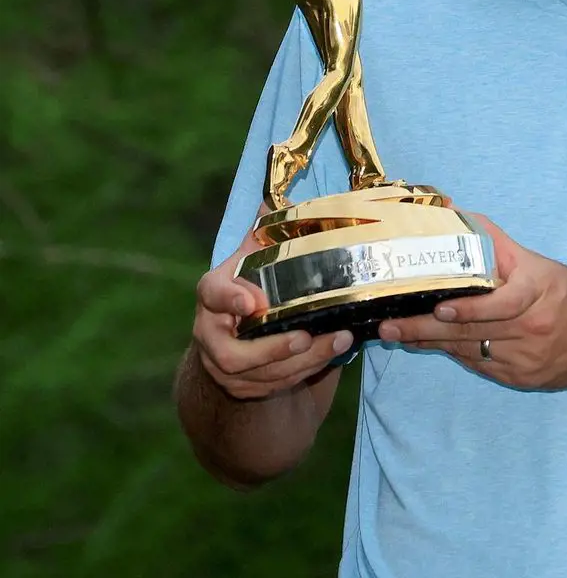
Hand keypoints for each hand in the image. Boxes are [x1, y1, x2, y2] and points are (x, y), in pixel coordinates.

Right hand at [192, 227, 352, 399]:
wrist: (234, 330)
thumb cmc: (250, 282)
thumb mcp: (255, 254)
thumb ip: (265, 231)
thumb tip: (275, 197)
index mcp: (213, 293)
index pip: (213, 294)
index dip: (229, 300)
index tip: (252, 303)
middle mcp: (210, 333)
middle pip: (234, 354)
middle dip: (273, 349)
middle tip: (307, 337)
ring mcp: (223, 365)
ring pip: (259, 375)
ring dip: (302, 362)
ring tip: (338, 341)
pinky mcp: (243, 385)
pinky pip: (273, 386)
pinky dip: (305, 372)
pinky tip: (333, 354)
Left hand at [378, 214, 566, 390]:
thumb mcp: (538, 263)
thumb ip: (495, 240)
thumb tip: (451, 209)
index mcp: (538, 292)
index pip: (503, 303)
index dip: (470, 308)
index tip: (440, 305)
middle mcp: (532, 328)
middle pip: (473, 333)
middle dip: (425, 330)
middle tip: (390, 326)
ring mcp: (527, 359)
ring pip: (470, 351)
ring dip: (431, 343)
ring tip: (398, 334)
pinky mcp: (523, 379)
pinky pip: (481, 366)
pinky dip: (456, 354)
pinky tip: (431, 345)